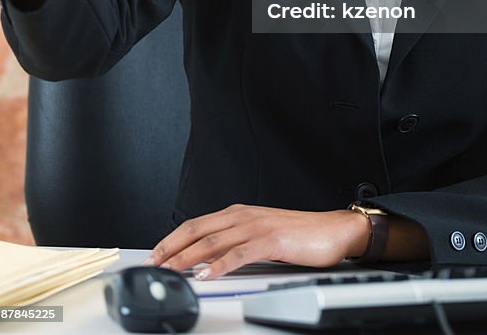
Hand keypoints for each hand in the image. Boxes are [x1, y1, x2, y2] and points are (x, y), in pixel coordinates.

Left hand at [143, 204, 370, 278]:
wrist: (332, 231)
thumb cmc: (299, 235)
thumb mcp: (260, 236)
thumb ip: (235, 243)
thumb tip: (207, 260)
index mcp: (239, 213)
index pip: (197, 224)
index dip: (173, 238)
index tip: (156, 254)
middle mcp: (244, 215)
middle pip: (198, 229)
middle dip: (172, 247)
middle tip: (154, 264)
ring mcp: (257, 225)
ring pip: (213, 241)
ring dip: (188, 257)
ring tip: (171, 271)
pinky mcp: (271, 239)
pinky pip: (240, 252)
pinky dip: (220, 264)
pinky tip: (207, 274)